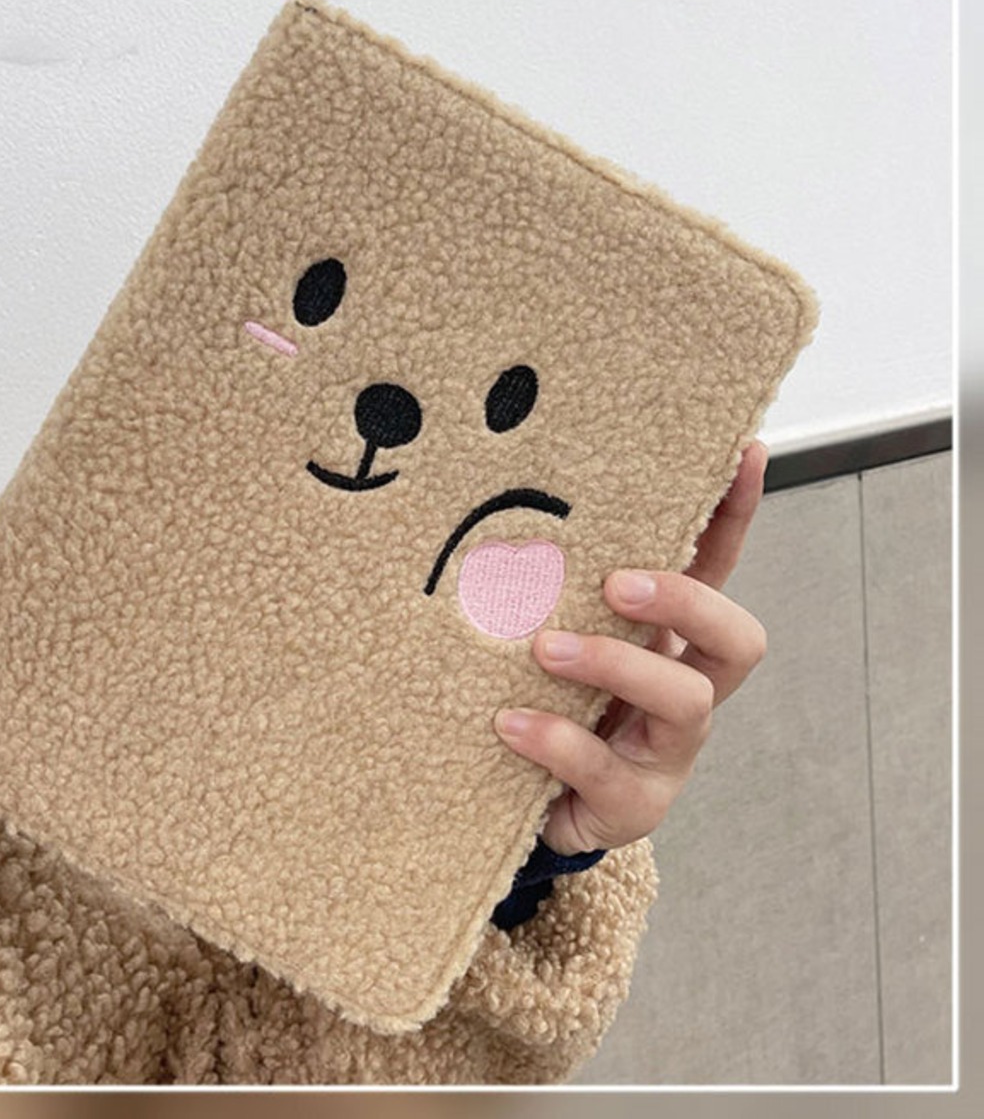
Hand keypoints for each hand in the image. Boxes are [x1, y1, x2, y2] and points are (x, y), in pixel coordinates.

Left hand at [493, 440, 769, 854]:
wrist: (531, 803)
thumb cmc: (555, 703)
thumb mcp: (560, 633)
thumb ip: (556, 588)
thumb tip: (516, 512)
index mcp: (670, 639)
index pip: (717, 567)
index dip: (736, 513)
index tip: (743, 450)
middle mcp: (685, 689)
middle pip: (736, 640)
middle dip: (685, 604)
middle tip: (617, 584)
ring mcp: (667, 751)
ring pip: (686, 701)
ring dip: (617, 665)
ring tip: (546, 649)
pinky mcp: (631, 802)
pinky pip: (605, 771)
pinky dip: (557, 740)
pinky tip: (510, 723)